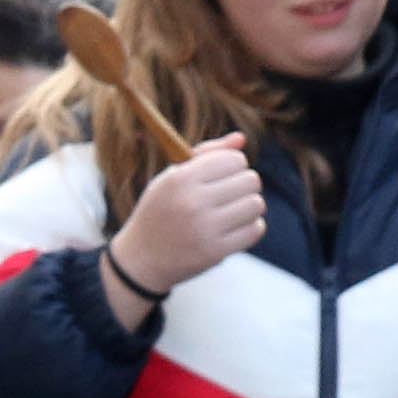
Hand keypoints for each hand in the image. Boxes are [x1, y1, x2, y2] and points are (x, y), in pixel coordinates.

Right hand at [103, 137, 264, 324]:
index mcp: (180, 180)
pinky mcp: (214, 252)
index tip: (223, 175)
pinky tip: (233, 228)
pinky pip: (256, 229)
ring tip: (232, 211)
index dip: (233, 165)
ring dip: (248, 206)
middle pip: (250, 180)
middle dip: (244, 185)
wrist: (140, 259)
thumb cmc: (160, 211)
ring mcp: (204, 229)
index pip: (234, 159)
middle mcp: (191, 202)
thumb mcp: (172, 178)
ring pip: (256, 204)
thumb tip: (241, 138)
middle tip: (228, 194)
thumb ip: (206, 155)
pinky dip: (250, 227)